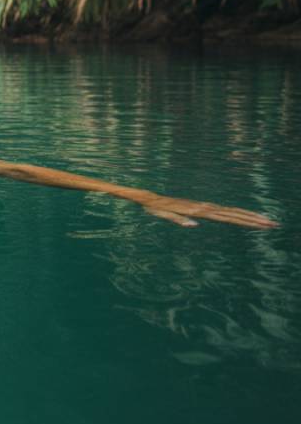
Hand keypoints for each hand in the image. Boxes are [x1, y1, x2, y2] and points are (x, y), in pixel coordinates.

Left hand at [137, 193, 277, 228]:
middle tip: (273, 224)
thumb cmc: (156, 208)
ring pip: (231, 211)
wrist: (151, 198)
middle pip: (235, 213)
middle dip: (254, 219)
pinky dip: (236, 214)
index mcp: (200, 211)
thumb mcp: (164, 215)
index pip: (228, 217)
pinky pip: (223, 211)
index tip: (261, 224)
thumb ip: (178, 219)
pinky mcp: (202, 207)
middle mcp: (205, 207)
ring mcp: (205, 207)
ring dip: (249, 216)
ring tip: (266, 221)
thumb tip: (193, 225)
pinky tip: (244, 217)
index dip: (246, 220)